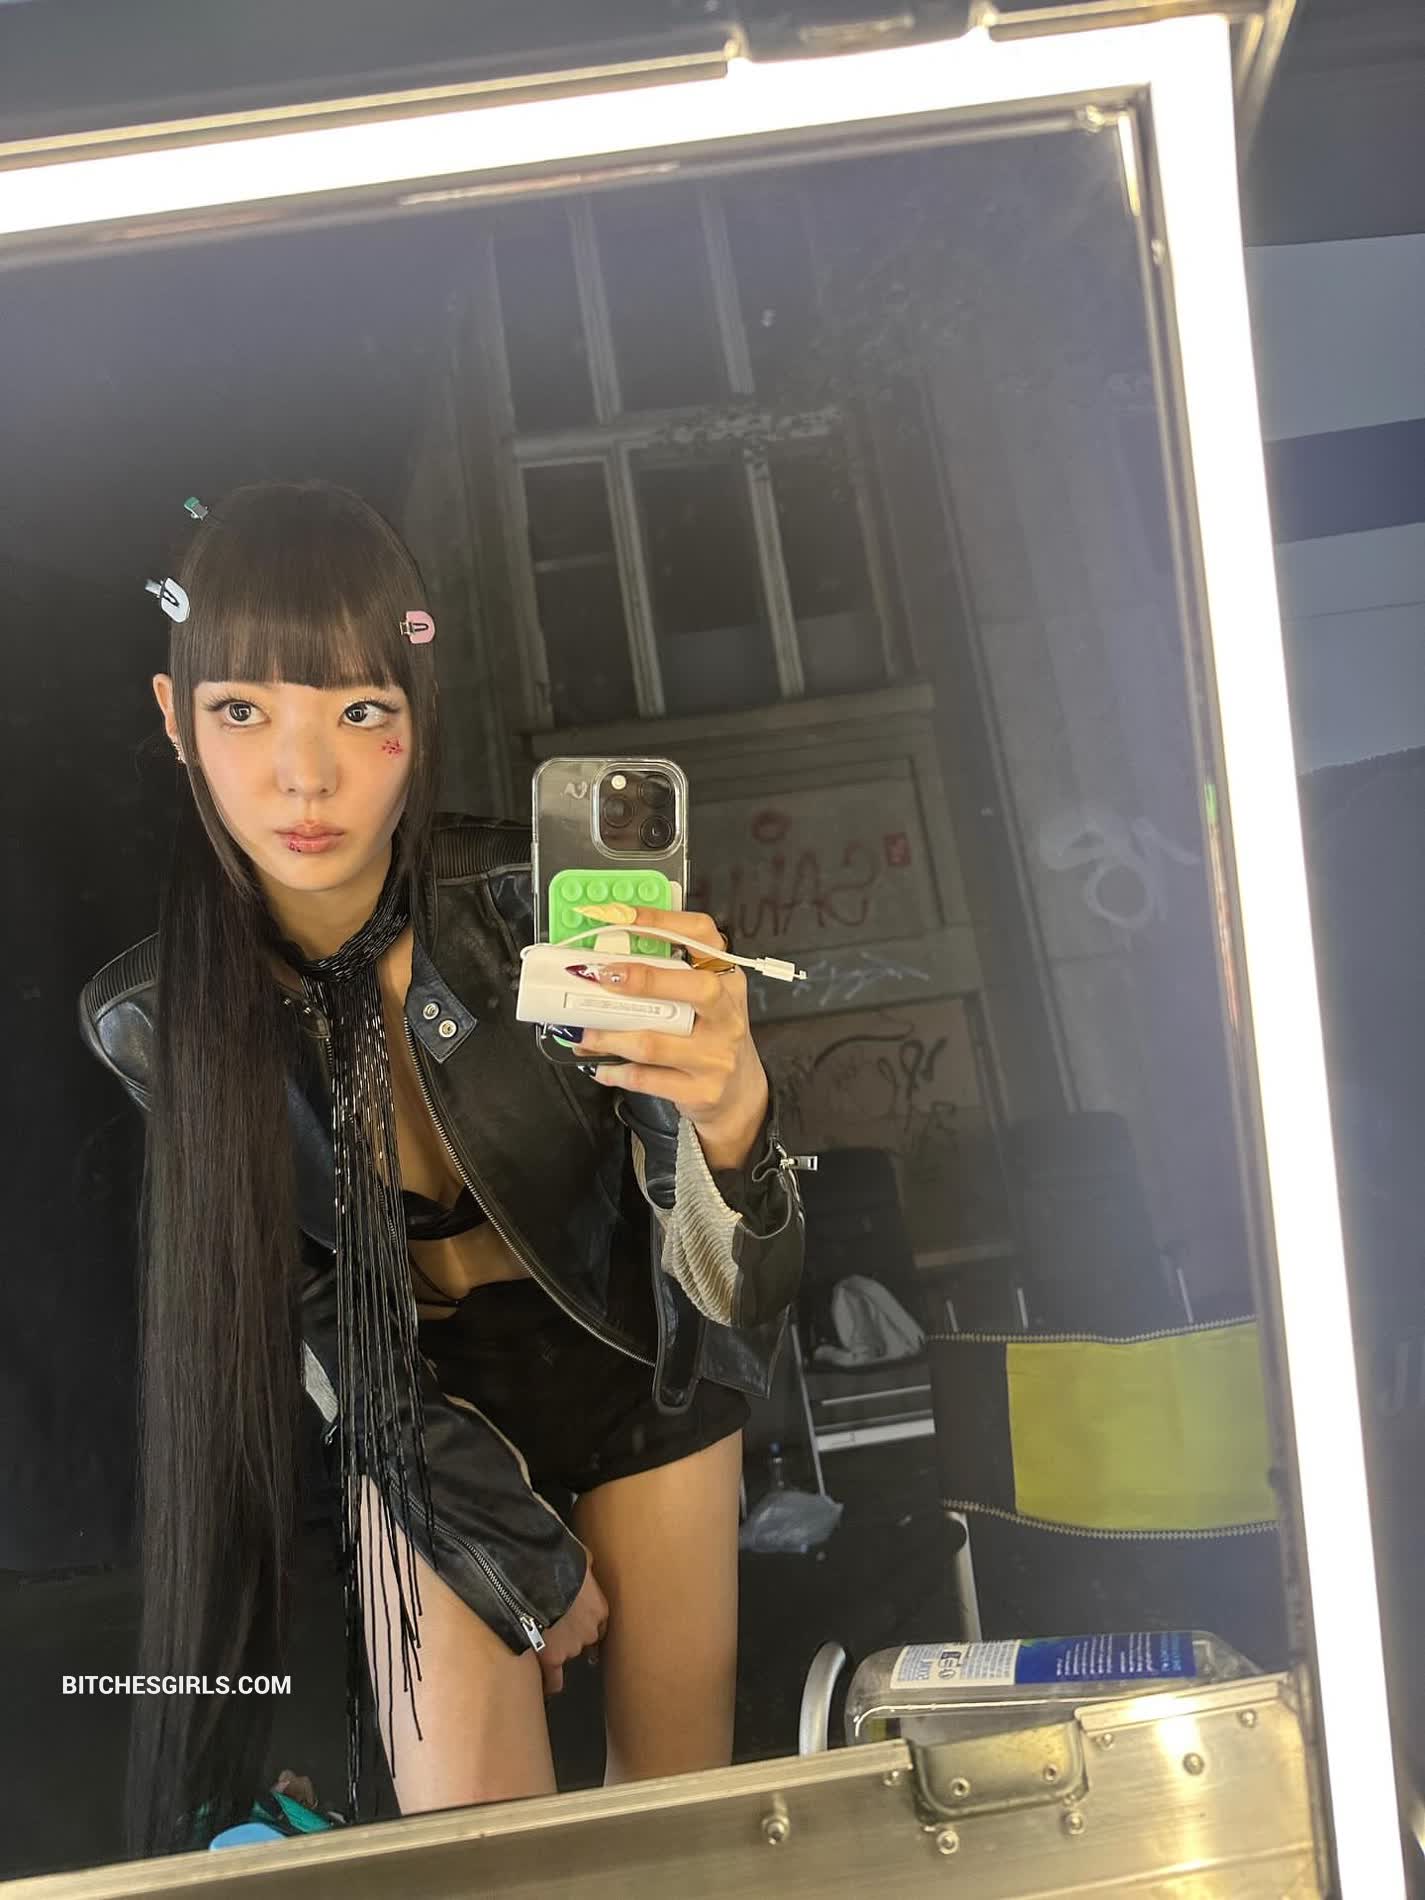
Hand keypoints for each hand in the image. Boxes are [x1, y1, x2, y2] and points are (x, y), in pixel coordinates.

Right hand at [538, 1560, 608, 1696]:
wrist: (533, 1572)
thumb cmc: (556, 1560)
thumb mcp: (580, 1557)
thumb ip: (586, 1569)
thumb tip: (587, 1565)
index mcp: (599, 1609)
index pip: (598, 1627)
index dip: (584, 1626)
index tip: (575, 1626)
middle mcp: (590, 1631)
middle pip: (581, 1642)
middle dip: (568, 1636)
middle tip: (551, 1626)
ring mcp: (571, 1647)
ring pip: (564, 1655)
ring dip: (554, 1648)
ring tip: (535, 1636)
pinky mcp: (551, 1657)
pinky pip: (552, 1679)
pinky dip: (547, 1682)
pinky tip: (542, 1685)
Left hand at [571, 907, 770, 1164]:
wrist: (740, 1094)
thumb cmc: (710, 1035)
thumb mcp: (703, 1001)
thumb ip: (666, 980)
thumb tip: (602, 966)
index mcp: (726, 979)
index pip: (702, 935)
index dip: (662, 919)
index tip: (620, 916)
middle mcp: (727, 1014)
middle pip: (696, 989)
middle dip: (645, 980)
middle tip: (601, 976)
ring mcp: (717, 1055)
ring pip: (656, 1042)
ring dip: (609, 1036)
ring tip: (582, 1033)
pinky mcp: (702, 1090)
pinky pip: (648, 1080)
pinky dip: (617, 1072)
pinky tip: (601, 1067)